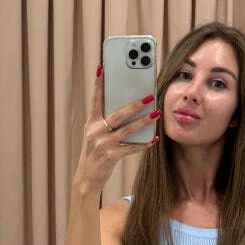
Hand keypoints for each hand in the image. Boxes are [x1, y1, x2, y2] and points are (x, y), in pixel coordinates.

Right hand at [73, 66, 159, 191]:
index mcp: (91, 122)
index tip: (102, 68)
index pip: (95, 99)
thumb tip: (129, 106)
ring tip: (156, 114)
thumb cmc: (96, 151)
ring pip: (127, 130)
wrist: (87, 177)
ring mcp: (102, 144)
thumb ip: (107, 120)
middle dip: (134, 104)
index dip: (98, 84)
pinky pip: (131, 148)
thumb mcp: (96, 134)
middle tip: (149, 96)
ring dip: (143, 121)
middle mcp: (95, 131)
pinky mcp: (110, 156)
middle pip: (117, 115)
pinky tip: (154, 139)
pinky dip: (143, 144)